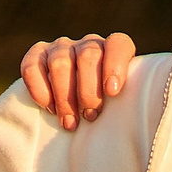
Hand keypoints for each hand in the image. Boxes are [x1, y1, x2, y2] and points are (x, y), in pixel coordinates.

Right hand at [20, 32, 138, 128]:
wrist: (72, 113)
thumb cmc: (104, 112)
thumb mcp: (119, 105)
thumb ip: (128, 104)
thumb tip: (139, 127)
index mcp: (112, 50)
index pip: (118, 44)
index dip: (115, 65)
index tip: (112, 92)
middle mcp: (87, 44)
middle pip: (88, 56)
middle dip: (89, 91)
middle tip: (90, 116)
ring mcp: (60, 47)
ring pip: (60, 63)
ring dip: (65, 96)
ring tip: (70, 122)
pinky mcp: (37, 55)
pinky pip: (32, 66)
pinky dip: (40, 89)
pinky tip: (48, 107)